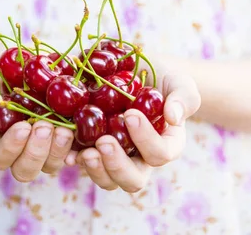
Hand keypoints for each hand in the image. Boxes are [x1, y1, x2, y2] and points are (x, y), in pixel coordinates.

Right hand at [0, 57, 73, 181]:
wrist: (26, 62)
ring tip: (64, 129)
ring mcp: (45, 145)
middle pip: (25, 169)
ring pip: (50, 164)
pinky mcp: (65, 136)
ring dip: (57, 150)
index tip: (23, 126)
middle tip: (44, 126)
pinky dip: (76, 149)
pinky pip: (73, 152)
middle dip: (35, 152)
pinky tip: (80, 136)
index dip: (10, 147)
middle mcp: (21, 149)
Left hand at [68, 72, 200, 192]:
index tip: (130, 115)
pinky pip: (84, 162)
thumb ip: (183, 98)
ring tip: (86, 152)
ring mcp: (117, 156)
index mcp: (166, 145)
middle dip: (117, 165)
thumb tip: (173, 117)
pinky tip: (68, 151)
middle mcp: (141, 157)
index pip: (160, 154)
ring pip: (108, 179)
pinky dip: (74, 159)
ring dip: (96, 169)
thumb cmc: (163, 79)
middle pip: (133, 179)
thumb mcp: (179, 82)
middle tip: (104, 142)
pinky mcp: (94, 148)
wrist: (138, 72)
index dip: (146, 140)